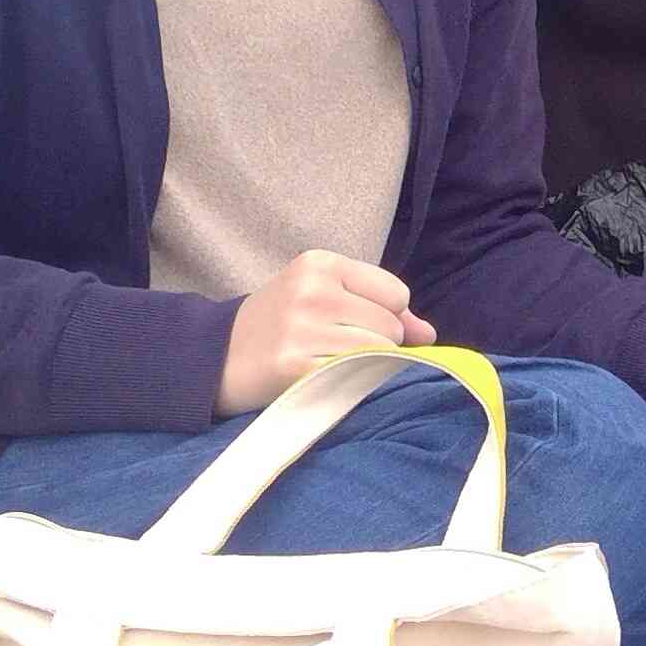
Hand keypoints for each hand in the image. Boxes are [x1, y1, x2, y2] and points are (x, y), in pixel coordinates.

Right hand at [218, 250, 437, 414]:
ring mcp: (302, 328)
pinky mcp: (295, 365)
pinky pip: (354, 376)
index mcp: (319, 263)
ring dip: (366, 366)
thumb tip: (429, 334)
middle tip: (339, 350)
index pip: (396, 293)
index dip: (388, 316)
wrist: (215, 357)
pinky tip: (324, 378)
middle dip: (378, 343)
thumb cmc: (280, 326)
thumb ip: (380, 308)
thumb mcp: (323, 298)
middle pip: (390, 325)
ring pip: (378, 351)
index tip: (360, 326)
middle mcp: (312, 290)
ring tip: (332, 363)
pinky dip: (350, 382)